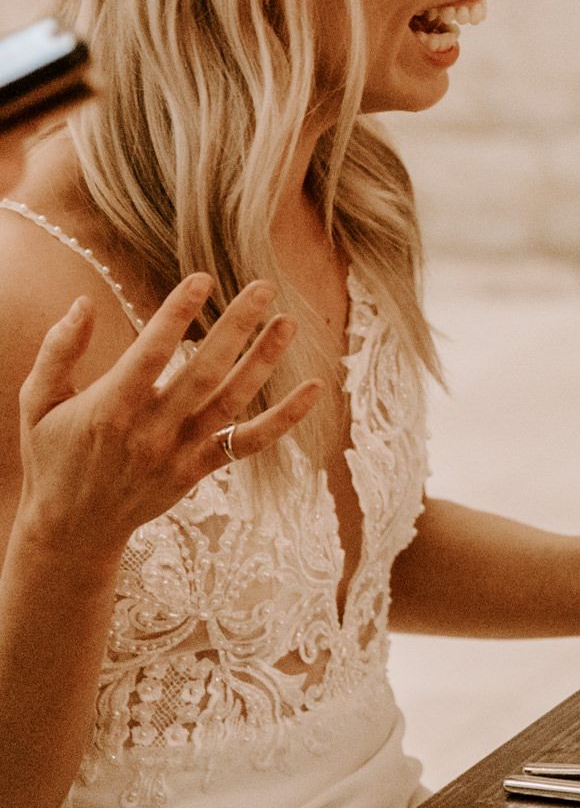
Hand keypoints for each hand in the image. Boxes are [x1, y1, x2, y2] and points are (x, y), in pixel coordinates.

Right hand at [13, 274, 315, 557]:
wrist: (71, 528)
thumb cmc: (54, 456)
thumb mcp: (38, 403)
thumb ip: (59, 351)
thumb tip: (82, 303)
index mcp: (109, 408)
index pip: (149, 354)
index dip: (176, 315)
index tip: (201, 279)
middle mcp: (149, 430)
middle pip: (202, 372)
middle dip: (234, 328)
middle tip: (264, 287)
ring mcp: (178, 452)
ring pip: (231, 402)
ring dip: (264, 361)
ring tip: (289, 322)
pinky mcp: (198, 470)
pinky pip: (249, 443)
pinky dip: (285, 418)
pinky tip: (314, 389)